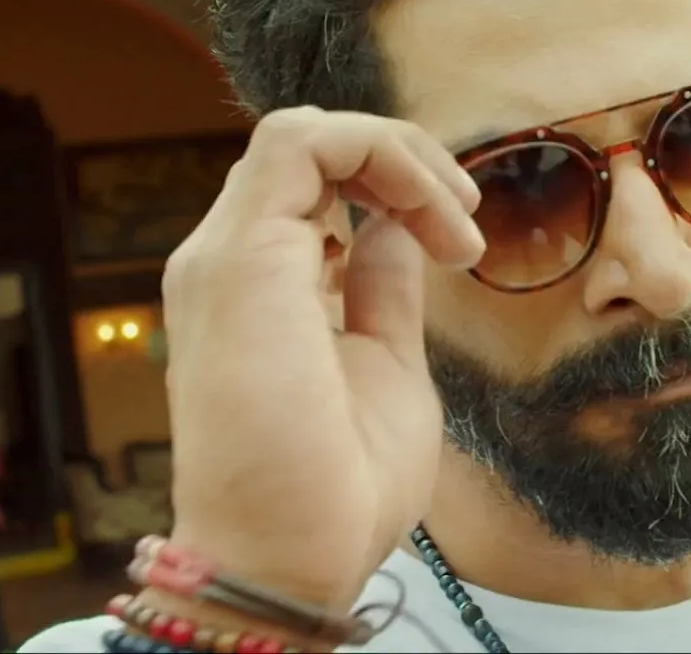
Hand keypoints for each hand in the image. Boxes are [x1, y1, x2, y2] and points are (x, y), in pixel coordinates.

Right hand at [159, 107, 482, 611]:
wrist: (292, 558)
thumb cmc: (336, 491)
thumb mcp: (385, 364)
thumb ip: (381, 290)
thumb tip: (395, 231)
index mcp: (258, 290)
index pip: (312, 192)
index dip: (391, 192)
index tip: (460, 248)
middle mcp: (228, 263)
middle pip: (309, 155)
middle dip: (403, 166)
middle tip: (465, 228)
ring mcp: (225, 256)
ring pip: (302, 133)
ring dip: (397, 156)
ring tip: (457, 219)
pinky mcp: (240, 256)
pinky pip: (302, 142)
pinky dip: (380, 155)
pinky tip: (433, 216)